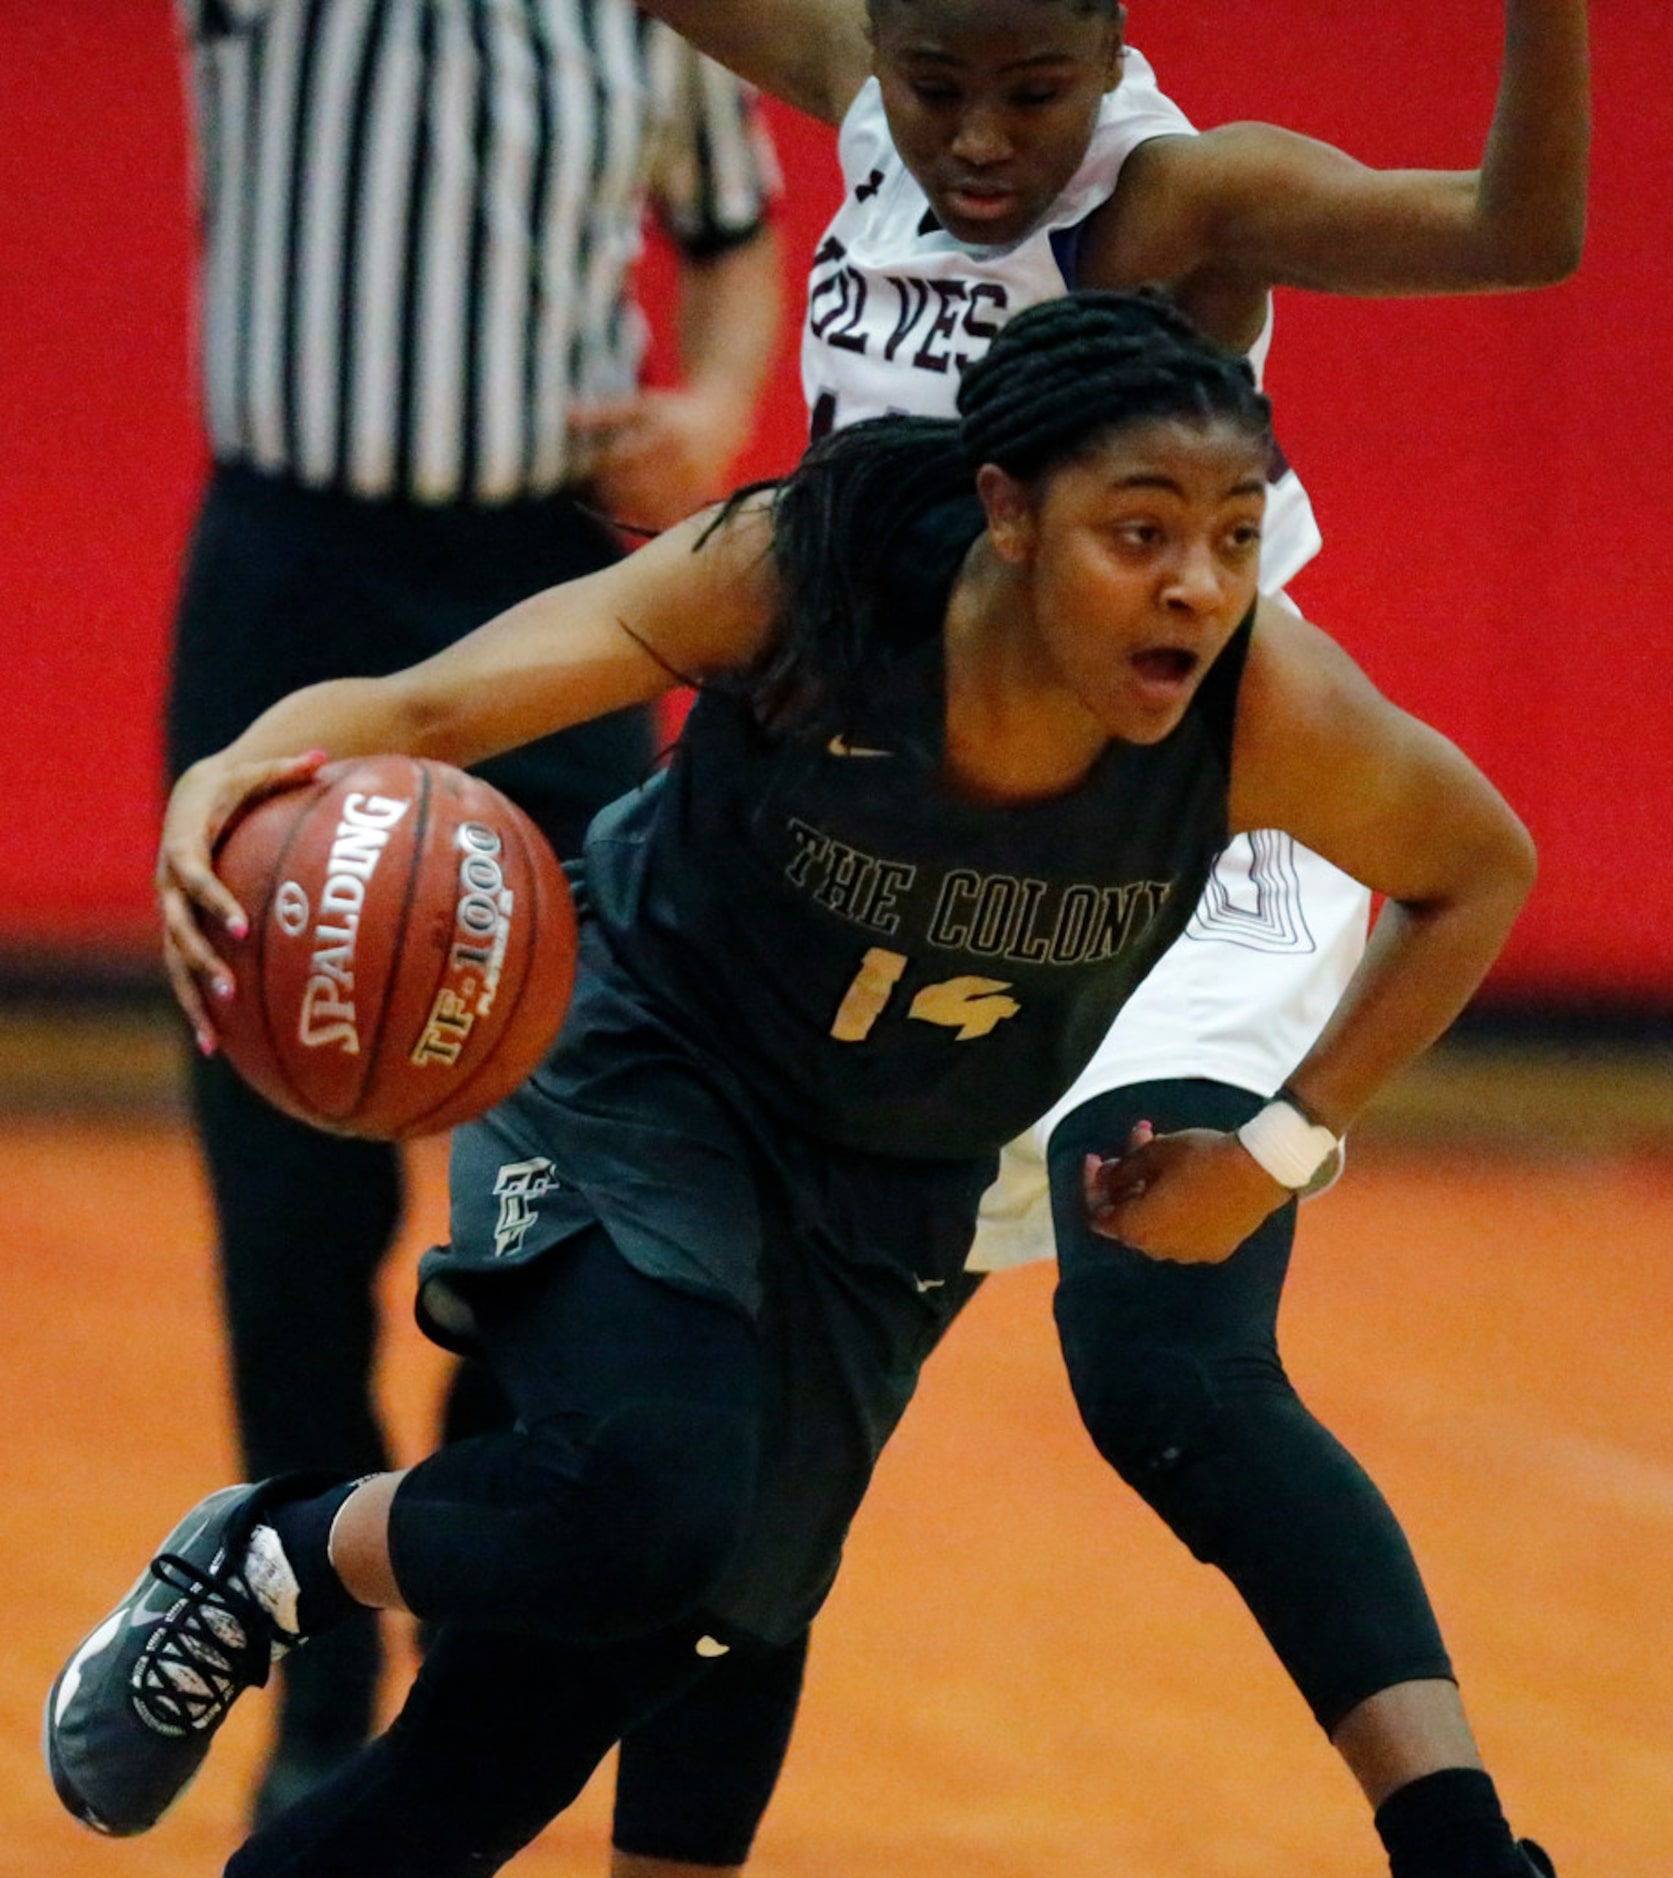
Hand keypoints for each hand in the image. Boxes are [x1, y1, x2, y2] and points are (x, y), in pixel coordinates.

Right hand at [155, 749, 327, 1052]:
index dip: (213, 902)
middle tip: (229, 991)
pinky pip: (184, 975)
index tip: (240, 926)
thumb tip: (326, 756)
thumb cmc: (232, 787)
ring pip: (175, 963)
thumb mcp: (255, 774)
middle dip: (202, 963)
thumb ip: (288, 769)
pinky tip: (215, 1048)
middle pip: (178, 931)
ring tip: (214, 1036)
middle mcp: (169, 886)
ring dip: (193, 998)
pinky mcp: (180, 932)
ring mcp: (171, 914)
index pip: (193, 878)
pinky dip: (197, 1008)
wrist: (190, 798)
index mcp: (184, 848)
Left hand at [570, 387, 746, 532]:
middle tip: (599, 492)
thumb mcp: (639, 407)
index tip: (585, 472)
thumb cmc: (673, 410)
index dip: (599, 470)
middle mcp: (683, 459)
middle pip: (635, 489)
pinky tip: (640, 510)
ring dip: (630, 509)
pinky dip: (652, 516)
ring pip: (652, 508)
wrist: (723, 419)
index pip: (620, 461)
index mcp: (664, 434)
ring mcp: (695, 481)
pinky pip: (670, 516)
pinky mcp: (702, 497)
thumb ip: (602, 414)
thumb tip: (563, 414)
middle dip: (612, 494)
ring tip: (616, 503)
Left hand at [1082, 1121, 1290, 1263]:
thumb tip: (1105, 1178)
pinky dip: (1174, 1207)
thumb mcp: (1155, 1152)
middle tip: (1134, 1144)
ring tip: (1160, 1150)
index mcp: (1139, 1229)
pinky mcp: (1215, 1249)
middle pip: (1128, 1216)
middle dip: (1126, 1179)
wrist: (1261, 1171)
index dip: (1092, 1184)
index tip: (1097, 1158)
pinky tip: (1185, 1179)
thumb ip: (1122, 1169)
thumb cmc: (1202, 1157)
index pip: (1097, 1215)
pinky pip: (1182, 1230)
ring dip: (1150, 1189)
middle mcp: (1160, 1250)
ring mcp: (1189, 1253)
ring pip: (1156, 1222)